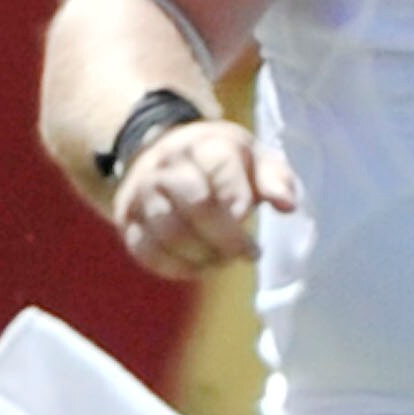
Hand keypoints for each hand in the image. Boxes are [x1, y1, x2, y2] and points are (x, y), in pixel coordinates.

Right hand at [109, 116, 299, 279]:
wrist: (157, 150)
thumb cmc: (219, 161)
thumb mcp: (252, 157)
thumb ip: (275, 179)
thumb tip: (287, 206)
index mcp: (202, 146)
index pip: (221, 173)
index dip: (242, 205)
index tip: (256, 222)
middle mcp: (165, 167)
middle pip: (196, 207)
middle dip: (227, 239)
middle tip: (247, 254)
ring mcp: (140, 193)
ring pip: (169, 234)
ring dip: (202, 257)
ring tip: (222, 261)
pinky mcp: (126, 219)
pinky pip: (146, 251)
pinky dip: (175, 268)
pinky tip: (198, 268)